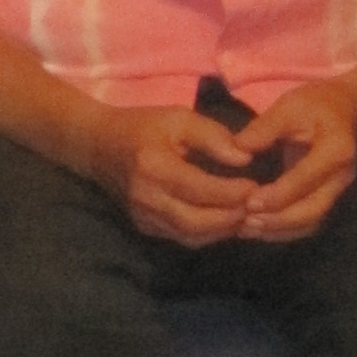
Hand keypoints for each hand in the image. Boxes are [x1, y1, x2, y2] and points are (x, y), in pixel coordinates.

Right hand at [89, 101, 282, 248]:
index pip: (201, 189)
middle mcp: (146, 198)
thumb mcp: (179, 118)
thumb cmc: (142, 127)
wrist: (98, 146)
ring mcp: (143, 216)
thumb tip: (245, 159)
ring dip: (223, 230)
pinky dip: (207, 234)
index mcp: (154, 167)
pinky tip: (224, 221)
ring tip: (246, 215)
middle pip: (197, 222)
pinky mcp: (145, 226)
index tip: (258, 186)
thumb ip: (213, 136)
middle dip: (231, 218)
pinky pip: (182, 238)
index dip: (233, 193)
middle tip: (257, 206)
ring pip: (191, 236)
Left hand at [231, 79, 356, 241]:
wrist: (343, 110)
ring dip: (278, 230)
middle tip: (243, 222)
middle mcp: (341, 177)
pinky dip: (283, 230)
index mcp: (336, 150)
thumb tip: (236, 149)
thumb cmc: (314, 105)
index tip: (248, 202)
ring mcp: (336, 191)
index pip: (306, 179)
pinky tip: (256, 228)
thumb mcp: (289, 106)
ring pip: (311, 222)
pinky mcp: (327, 198)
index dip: (279, 194)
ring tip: (244, 229)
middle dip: (278, 220)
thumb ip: (264, 128)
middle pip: (313, 210)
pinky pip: (308, 222)